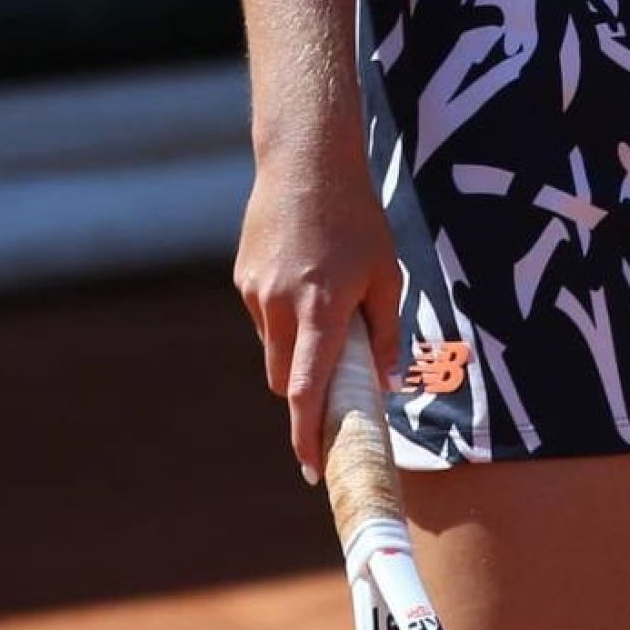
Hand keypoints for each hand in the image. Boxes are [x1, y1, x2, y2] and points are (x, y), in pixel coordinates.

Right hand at [234, 144, 400, 480]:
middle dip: (306, 391)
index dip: (307, 435)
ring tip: (326, 301)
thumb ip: (385, 331)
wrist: (306, 160)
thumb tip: (386, 384)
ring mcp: (255, 292)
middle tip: (335, 376)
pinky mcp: (243, 278)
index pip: (307, 390)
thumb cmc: (356, 218)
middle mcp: (280, 306)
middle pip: (285, 380)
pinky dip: (283, 318)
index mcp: (320, 308)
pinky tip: (306, 277)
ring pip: (272, 349)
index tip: (312, 469)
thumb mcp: (385, 272)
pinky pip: (263, 318)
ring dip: (296, 349)